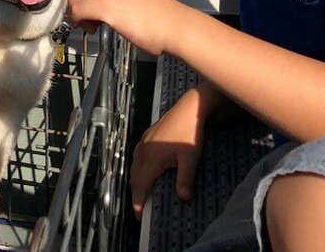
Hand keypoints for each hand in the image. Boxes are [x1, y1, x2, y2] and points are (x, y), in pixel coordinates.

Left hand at [66, 0, 187, 56]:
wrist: (173, 24)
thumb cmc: (159, 15)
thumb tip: (101, 4)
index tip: (89, 8)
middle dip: (78, 4)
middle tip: (90, 21)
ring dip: (77, 13)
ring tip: (92, 25)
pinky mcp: (102, 5)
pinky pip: (76, 11)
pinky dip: (78, 21)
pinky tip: (91, 28)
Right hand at [130, 87, 209, 217]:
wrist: (189, 108)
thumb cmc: (189, 133)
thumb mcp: (190, 158)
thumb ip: (185, 179)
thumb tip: (183, 199)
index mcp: (151, 159)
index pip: (140, 185)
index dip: (137, 202)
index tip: (139, 216)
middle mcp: (144, 151)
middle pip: (134, 178)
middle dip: (136, 194)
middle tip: (141, 208)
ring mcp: (144, 142)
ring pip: (134, 166)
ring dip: (136, 181)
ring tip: (143, 193)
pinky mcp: (148, 136)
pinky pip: (137, 156)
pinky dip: (138, 168)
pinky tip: (145, 170)